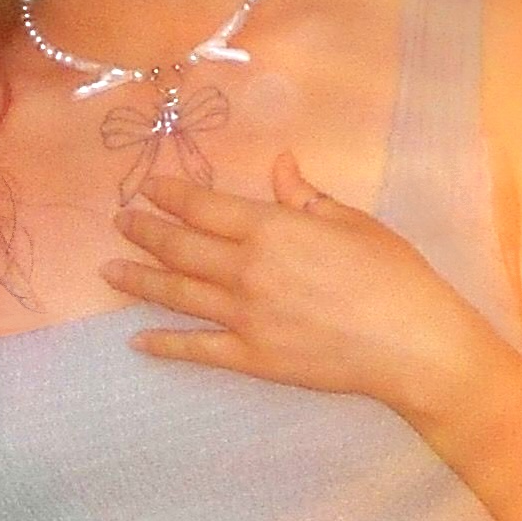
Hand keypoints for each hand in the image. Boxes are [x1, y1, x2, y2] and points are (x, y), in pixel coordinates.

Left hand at [109, 152, 502, 419]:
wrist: (412, 343)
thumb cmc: (392, 275)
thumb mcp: (351, 222)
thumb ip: (304, 196)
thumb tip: (279, 163)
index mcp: (271, 229)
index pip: (204, 207)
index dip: (170, 195)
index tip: (147, 188)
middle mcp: (247, 270)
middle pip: (180, 247)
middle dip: (144, 231)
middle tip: (119, 222)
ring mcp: (245, 317)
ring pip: (178, 294)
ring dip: (140, 280)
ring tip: (109, 271)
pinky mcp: (252, 357)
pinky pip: (197, 349)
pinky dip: (164, 344)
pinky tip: (137, 340)